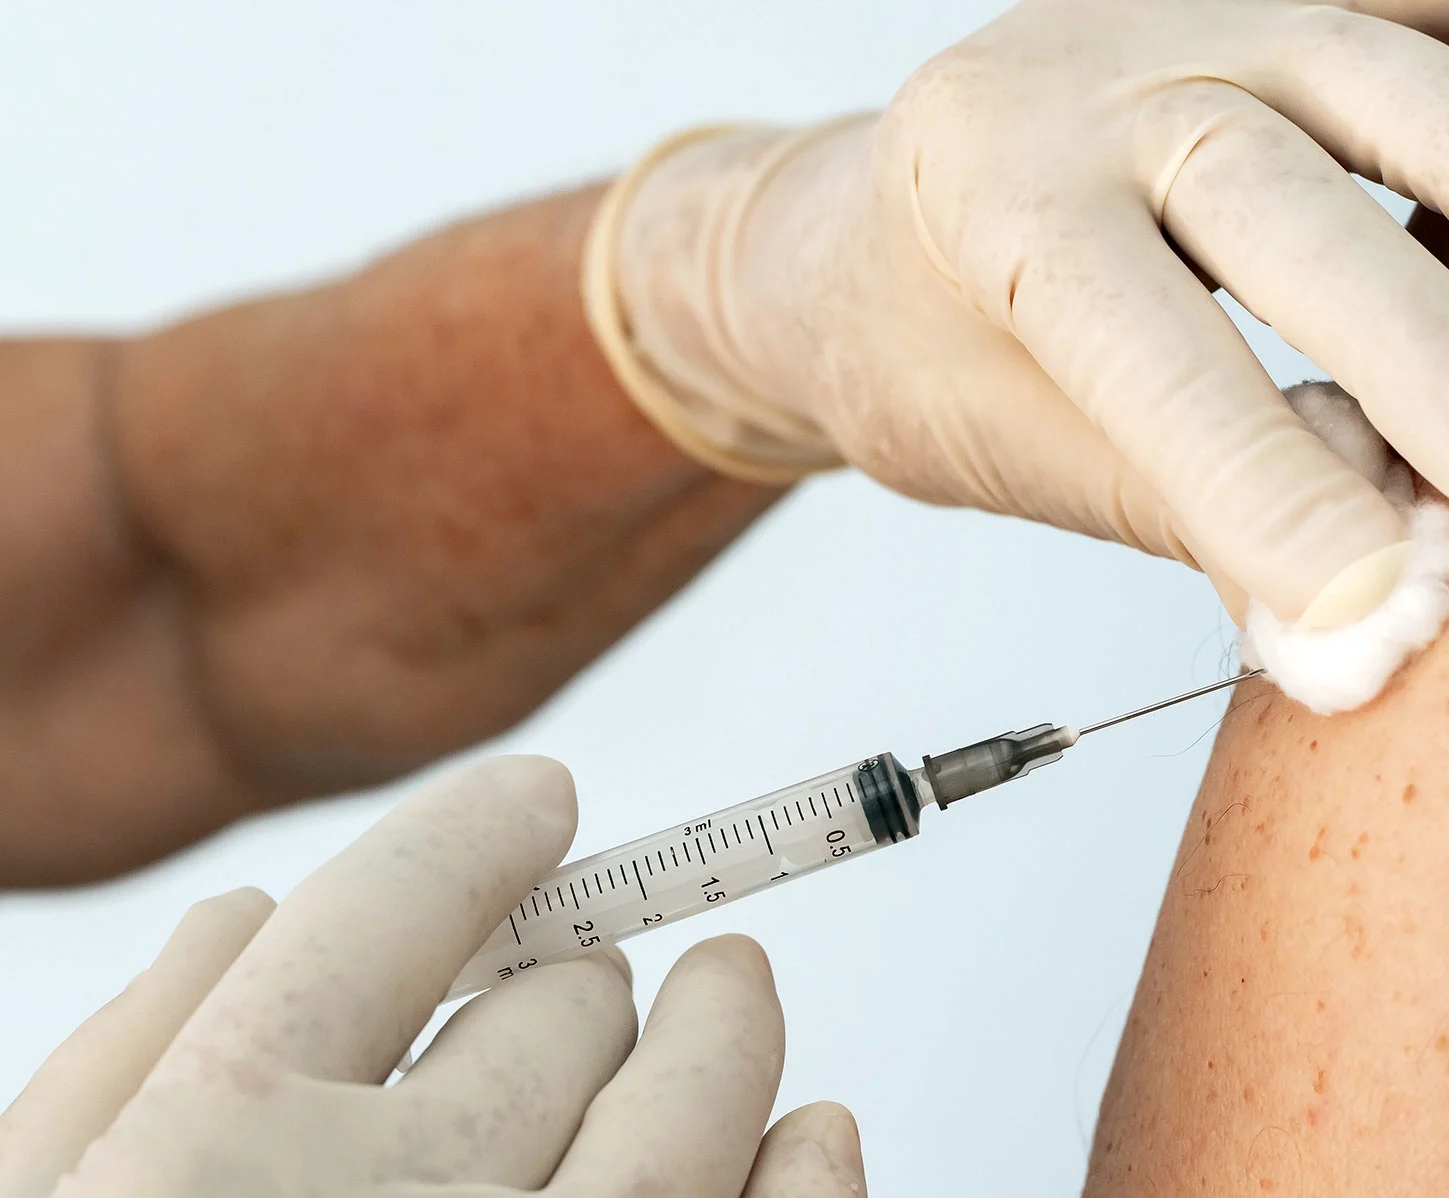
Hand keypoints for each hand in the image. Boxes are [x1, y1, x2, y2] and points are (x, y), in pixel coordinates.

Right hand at [0, 757, 868, 1196]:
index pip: (407, 898)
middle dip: (577, 972)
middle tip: (587, 976)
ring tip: (739, 994)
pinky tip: (813, 1130)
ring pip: (698, 1097)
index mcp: (223, 1133)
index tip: (536, 804)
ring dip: (729, 1032)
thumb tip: (257, 912)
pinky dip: (810, 1170)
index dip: (488, 833)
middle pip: (565, 1000)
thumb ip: (119, 1069)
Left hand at [592, 0, 1448, 626]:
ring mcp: (1186, 6)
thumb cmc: (925, 353)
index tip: (1381, 603)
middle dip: (1423, 345)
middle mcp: (1085, 72)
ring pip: (1380, 77)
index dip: (1261, 477)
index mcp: (986, 194)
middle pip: (1273, 189)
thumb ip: (1190, 509)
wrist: (851, 223)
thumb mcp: (1009, 446)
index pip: (1139, 341)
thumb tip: (1394, 604)